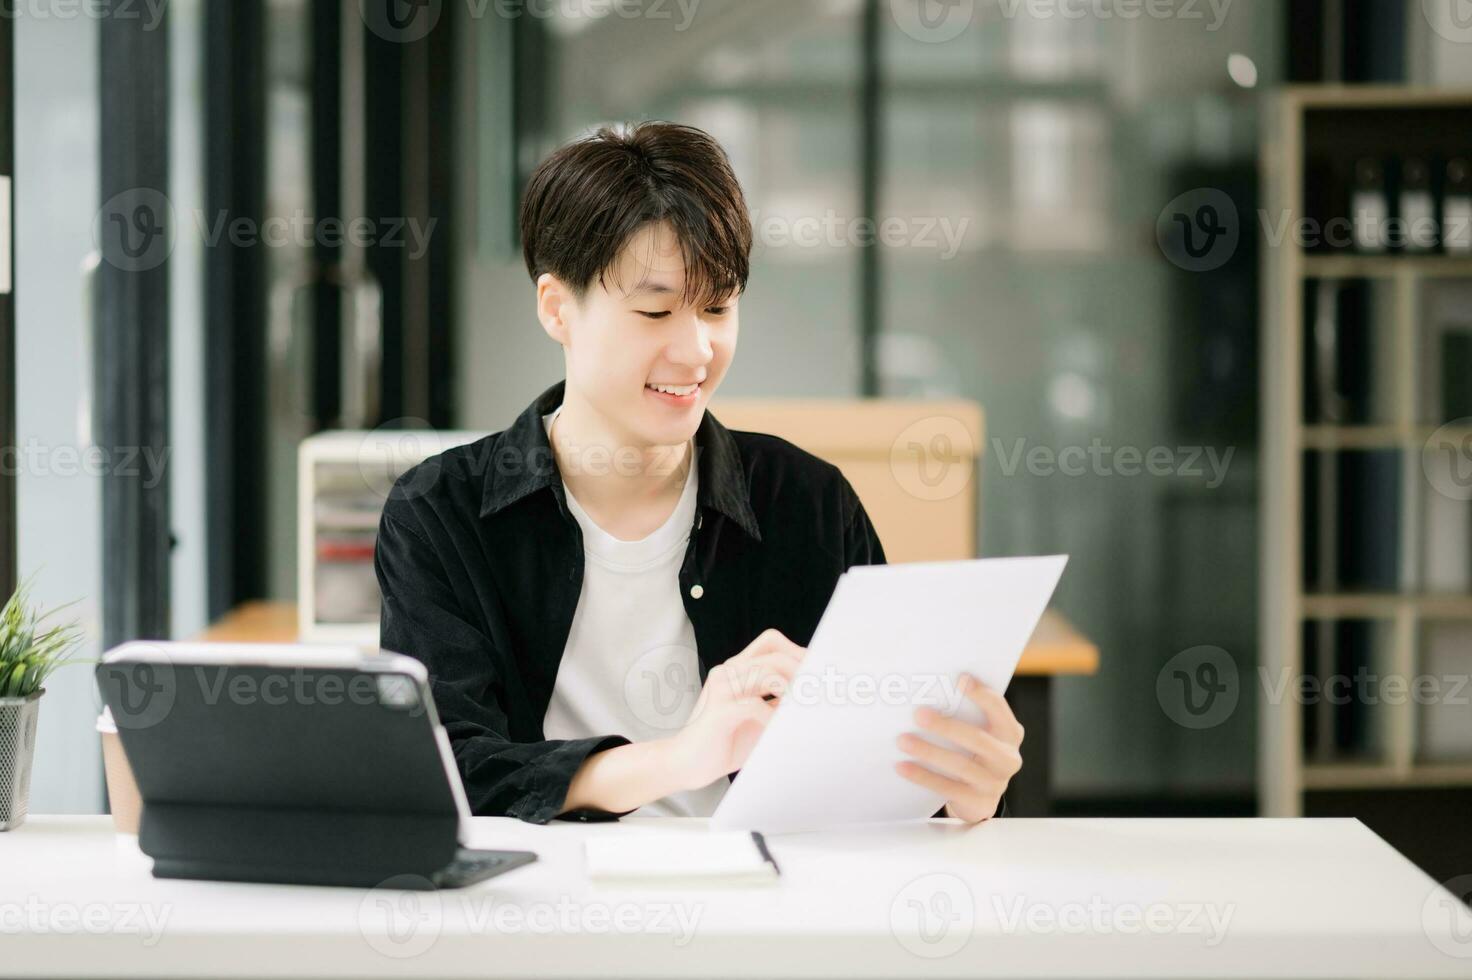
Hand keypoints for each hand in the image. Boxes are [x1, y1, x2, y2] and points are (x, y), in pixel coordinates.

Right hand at [665, 628, 805, 790]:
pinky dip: (773, 717)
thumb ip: (781, 703)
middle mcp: (728, 671)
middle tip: (820, 690)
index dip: (798, 652)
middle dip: (802, 670)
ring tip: (804, 708)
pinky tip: (779, 729)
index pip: (771, 642)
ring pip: (766, 673)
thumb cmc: (726, 741)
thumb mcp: (761, 717)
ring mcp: (722, 688)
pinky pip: (754, 705)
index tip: (820, 670)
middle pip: (773, 653)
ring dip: (792, 690)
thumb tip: (815, 697)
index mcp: (737, 669)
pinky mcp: (718, 710)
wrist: (688, 764)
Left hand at [895, 674, 1021, 823]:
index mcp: (1009, 733)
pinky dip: (923, 777)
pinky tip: (902, 766)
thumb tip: (929, 691)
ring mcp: (995, 783)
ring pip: (961, 766)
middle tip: (918, 714)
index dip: (982, 694)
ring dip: (929, 752)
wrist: (980, 798)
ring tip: (903, 740)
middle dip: (946, 726)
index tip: (961, 679)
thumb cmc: (974, 753)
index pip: (999, 709)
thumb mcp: (980, 733)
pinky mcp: (978, 802)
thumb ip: (966, 715)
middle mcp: (1008, 758)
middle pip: (978, 739)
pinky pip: (948, 789)